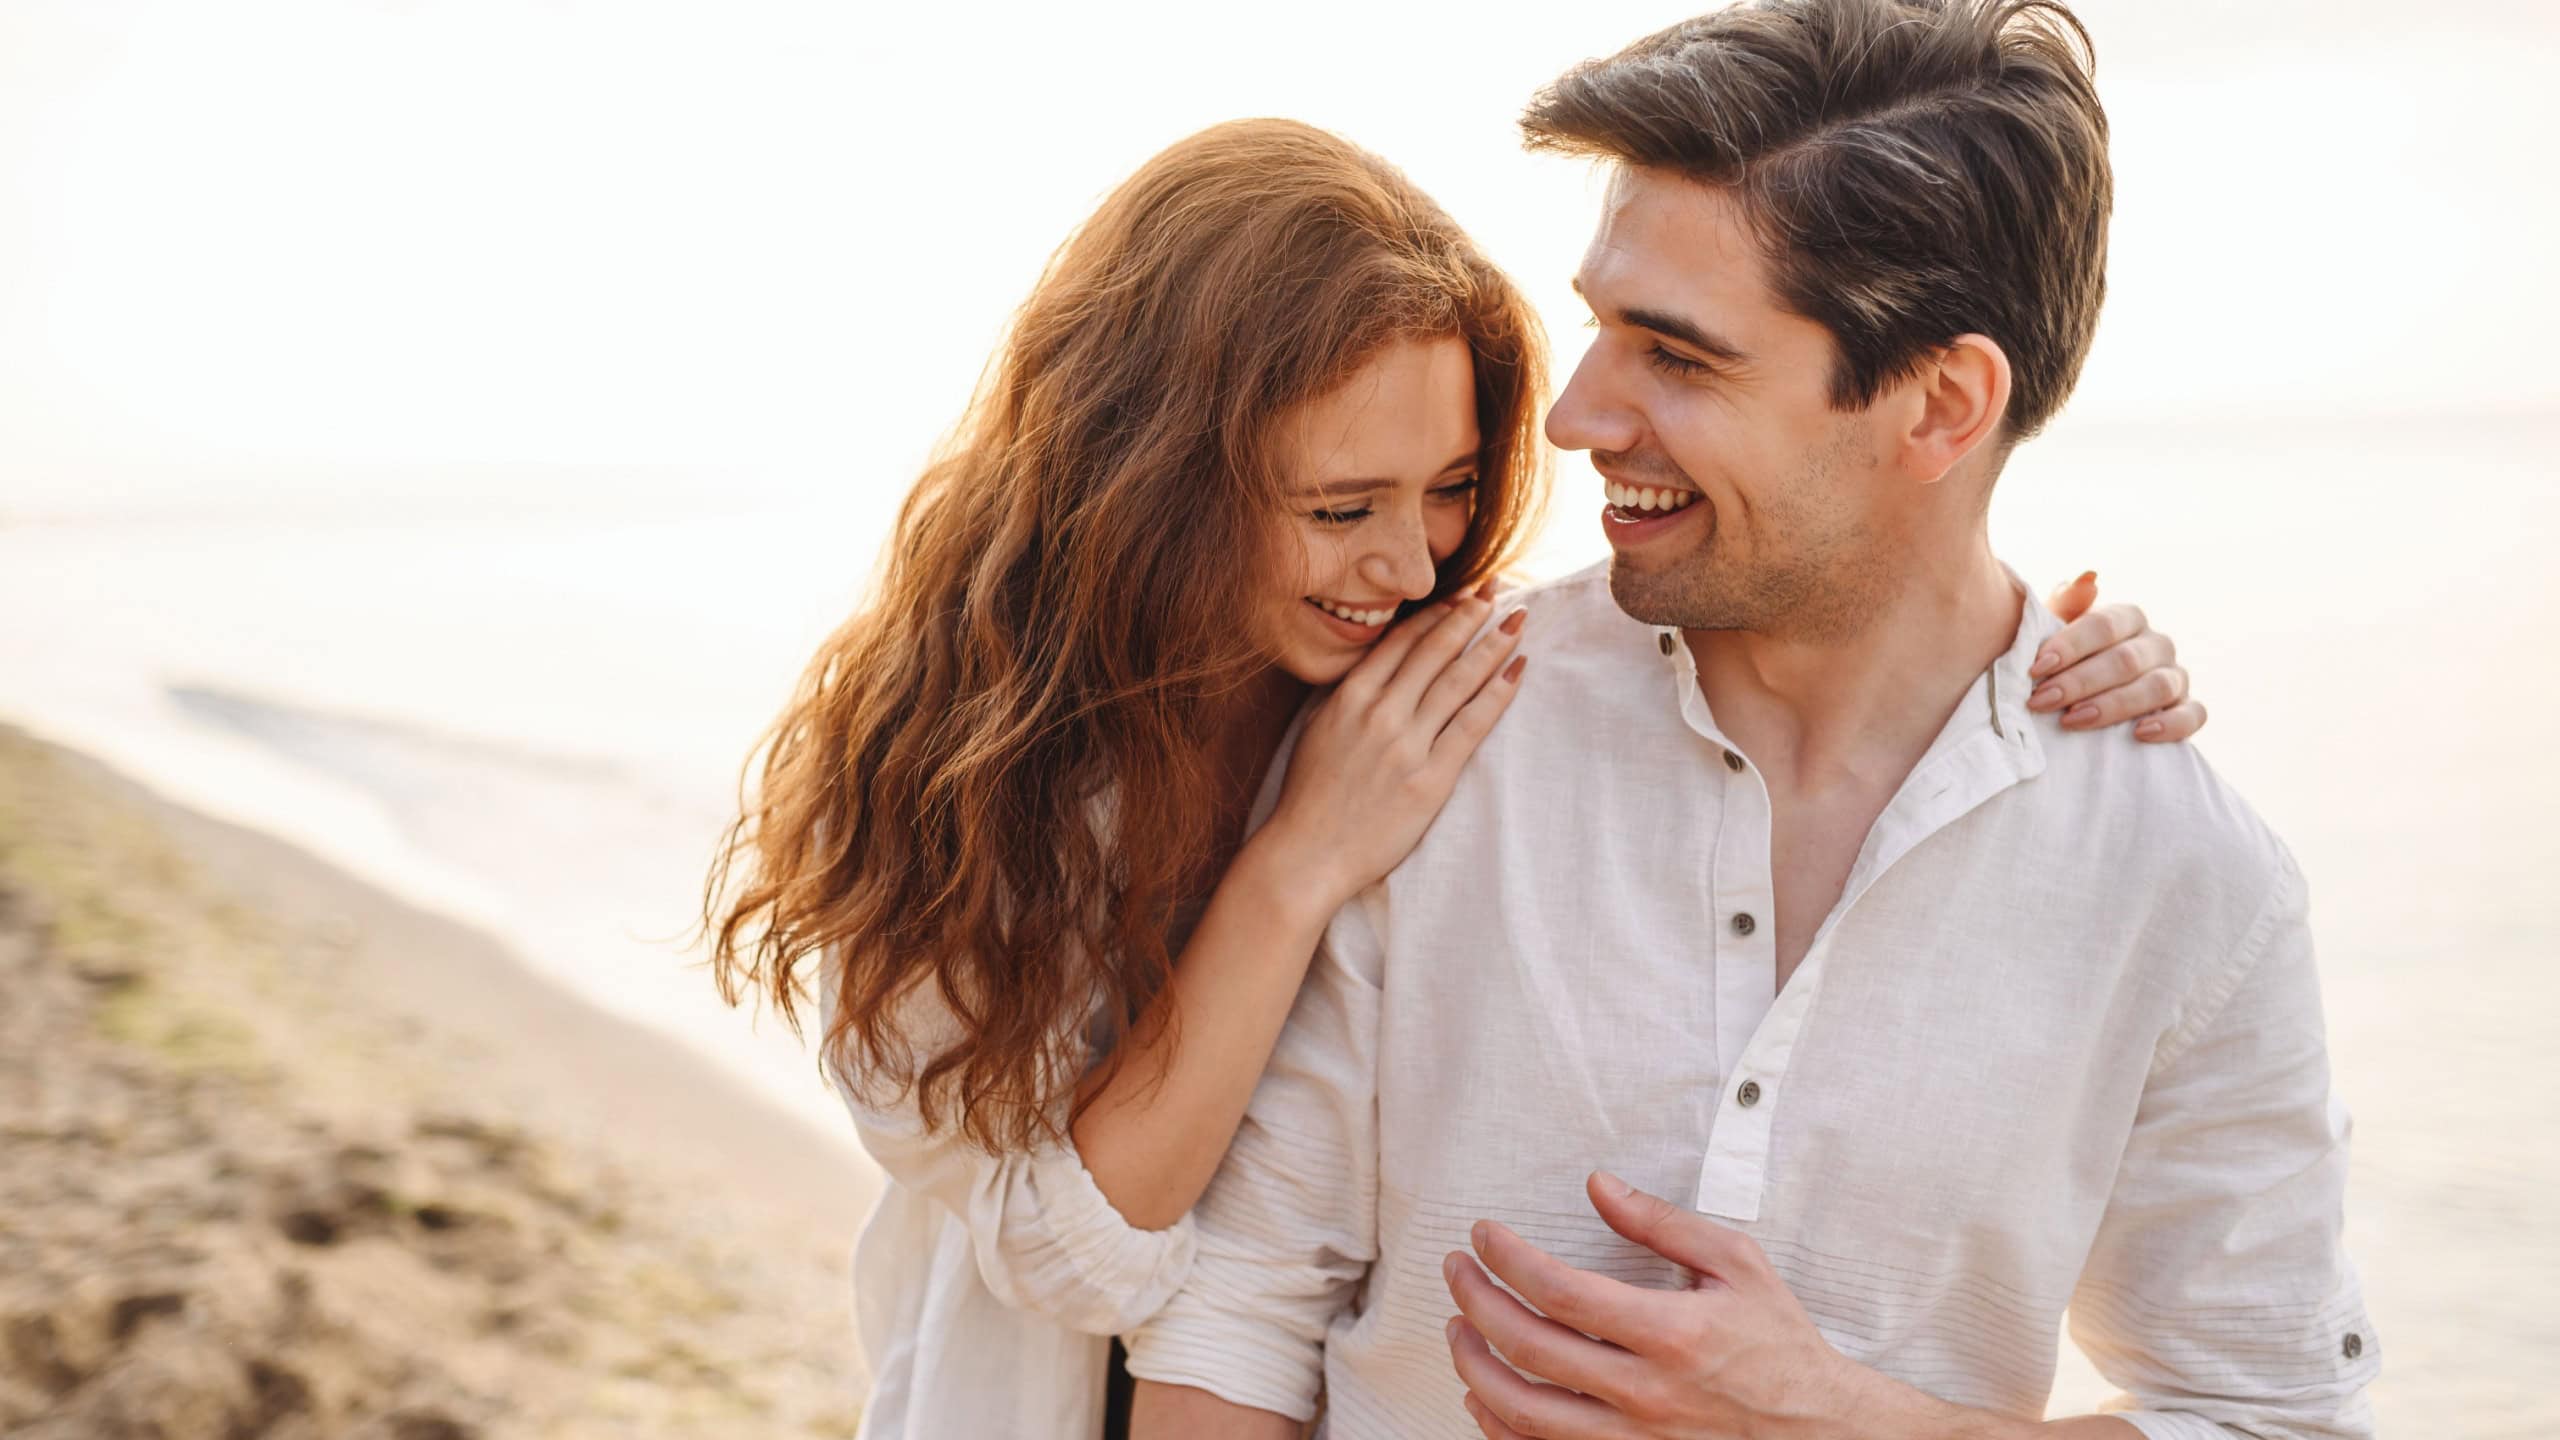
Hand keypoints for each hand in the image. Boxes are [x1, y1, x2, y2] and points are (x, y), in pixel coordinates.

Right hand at [1253, 585, 1527, 908]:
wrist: (1308, 854)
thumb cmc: (1310, 797)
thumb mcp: (1319, 730)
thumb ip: (1349, 696)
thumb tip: (1381, 667)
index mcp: (1349, 697)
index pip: (1402, 641)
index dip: (1436, 614)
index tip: (1462, 595)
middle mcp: (1380, 713)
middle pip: (1435, 651)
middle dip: (1471, 615)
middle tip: (1498, 590)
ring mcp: (1407, 745)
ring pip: (1458, 680)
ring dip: (1492, 645)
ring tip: (1518, 621)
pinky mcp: (1430, 778)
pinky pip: (1472, 725)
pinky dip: (1498, 694)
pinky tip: (1517, 670)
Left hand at [1442, 1172, 1909, 1439]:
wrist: (1819, 1428)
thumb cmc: (1776, 1341)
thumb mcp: (1735, 1263)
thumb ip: (1661, 1223)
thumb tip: (1598, 1185)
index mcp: (1672, 1333)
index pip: (1561, 1291)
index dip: (1508, 1258)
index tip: (1482, 1235)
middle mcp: (1647, 1393)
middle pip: (1529, 1348)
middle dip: (1475, 1302)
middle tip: (1456, 1272)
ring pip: (1523, 1413)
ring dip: (1474, 1367)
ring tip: (1458, 1330)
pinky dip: (1499, 1425)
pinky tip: (1483, 1392)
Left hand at [2034, 572, 2205, 742]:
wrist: (2086, 702)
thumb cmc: (2066, 664)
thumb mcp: (2056, 635)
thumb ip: (2065, 607)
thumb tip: (2087, 579)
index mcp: (2127, 618)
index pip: (2103, 625)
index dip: (2069, 646)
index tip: (2035, 668)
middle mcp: (2157, 643)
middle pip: (2125, 660)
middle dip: (2079, 682)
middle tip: (2041, 701)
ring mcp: (2176, 676)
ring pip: (2157, 687)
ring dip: (2113, 705)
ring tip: (2073, 720)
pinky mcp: (2188, 708)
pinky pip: (2192, 715)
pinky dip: (2170, 725)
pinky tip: (2138, 734)